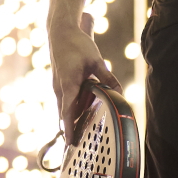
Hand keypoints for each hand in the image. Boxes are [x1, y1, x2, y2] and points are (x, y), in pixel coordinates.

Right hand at [48, 10, 121, 137]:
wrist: (60, 30)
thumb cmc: (77, 44)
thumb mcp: (96, 60)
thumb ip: (107, 77)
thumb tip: (120, 93)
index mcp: (68, 85)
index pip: (67, 113)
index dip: (70, 129)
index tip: (71, 145)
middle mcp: (60, 88)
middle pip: (65, 115)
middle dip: (71, 130)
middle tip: (79, 147)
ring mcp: (57, 85)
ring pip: (64, 108)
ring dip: (71, 119)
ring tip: (81, 135)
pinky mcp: (59, 82)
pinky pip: (64, 100)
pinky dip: (70, 109)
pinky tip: (81, 111)